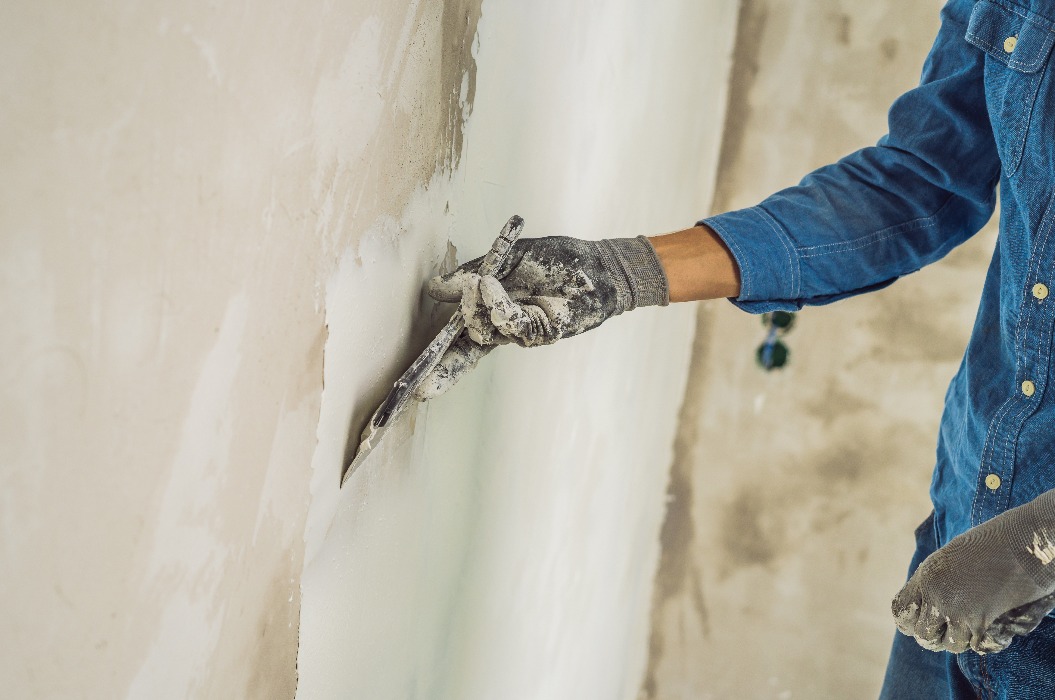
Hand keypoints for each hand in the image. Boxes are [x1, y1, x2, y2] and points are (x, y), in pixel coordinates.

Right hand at [413, 234, 667, 398]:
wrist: (598, 263)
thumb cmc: (557, 259)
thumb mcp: (505, 258)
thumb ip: (469, 274)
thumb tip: (434, 287)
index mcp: (493, 310)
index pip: (461, 338)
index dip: (439, 359)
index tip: (414, 384)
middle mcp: (505, 327)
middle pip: (468, 355)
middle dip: (445, 372)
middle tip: (422, 389)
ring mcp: (522, 332)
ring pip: (484, 334)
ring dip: (475, 309)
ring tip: (481, 281)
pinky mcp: (542, 334)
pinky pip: (509, 324)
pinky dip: (497, 304)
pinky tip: (492, 285)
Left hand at [892, 492, 1054, 653]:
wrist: (1022, 543)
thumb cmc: (988, 547)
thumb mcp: (949, 559)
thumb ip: (933, 582)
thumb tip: (922, 607)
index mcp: (925, 577)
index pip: (901, 612)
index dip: (909, 622)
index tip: (920, 623)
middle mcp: (936, 595)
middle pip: (923, 635)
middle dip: (934, 637)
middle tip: (947, 631)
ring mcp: (958, 611)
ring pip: (950, 645)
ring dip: (960, 639)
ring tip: (970, 624)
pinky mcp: (982, 623)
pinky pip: (975, 646)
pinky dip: (983, 641)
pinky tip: (989, 624)